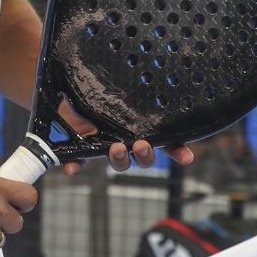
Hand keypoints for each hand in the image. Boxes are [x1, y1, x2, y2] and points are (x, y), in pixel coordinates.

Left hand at [55, 100, 194, 174]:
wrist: (69, 94)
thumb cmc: (100, 90)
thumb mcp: (115, 89)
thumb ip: (127, 89)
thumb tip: (143, 98)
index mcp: (140, 127)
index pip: (165, 142)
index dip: (177, 152)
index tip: (187, 157)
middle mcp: (126, 141)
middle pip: (144, 158)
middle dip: (146, 155)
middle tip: (141, 145)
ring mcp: (105, 147)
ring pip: (120, 163)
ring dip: (120, 159)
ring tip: (115, 148)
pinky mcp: (82, 150)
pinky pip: (79, 162)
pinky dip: (75, 165)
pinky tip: (71, 167)